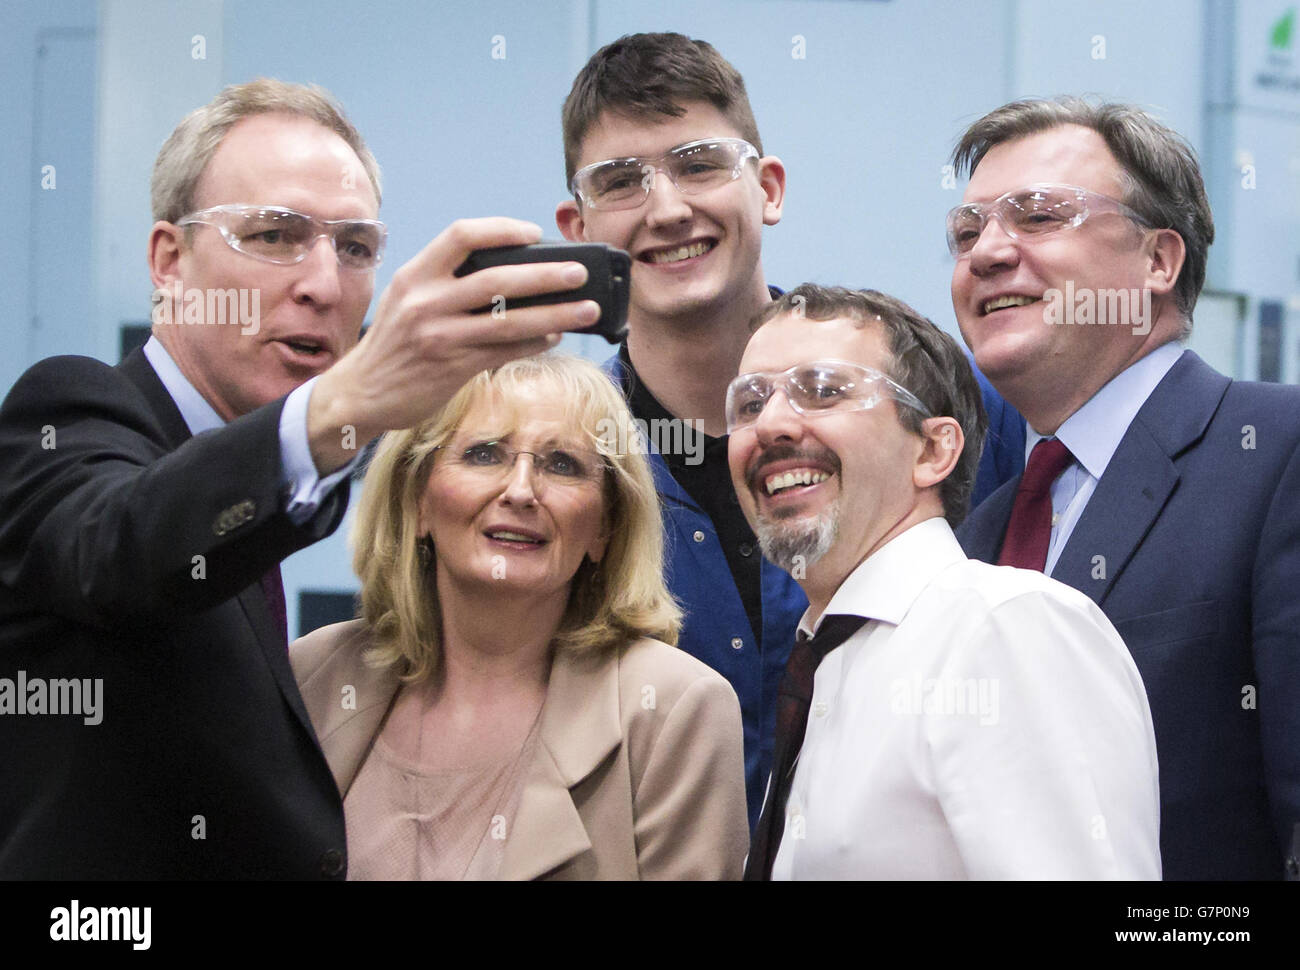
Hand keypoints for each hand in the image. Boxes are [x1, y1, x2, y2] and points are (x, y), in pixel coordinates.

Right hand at [307, 217, 598, 471]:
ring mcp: (440, 335)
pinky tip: (555, 337)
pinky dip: (534, 342)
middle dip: (546, 274)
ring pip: (510, 319)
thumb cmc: (394, 343)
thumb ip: (447, 283)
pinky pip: (504, 351)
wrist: (359, 392)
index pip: (462, 235)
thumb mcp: (408, 300)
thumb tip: (512, 273)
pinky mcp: (452, 367)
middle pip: (497, 278)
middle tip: (579, 273)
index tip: (534, 233)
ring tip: (587, 309)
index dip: (502, 229)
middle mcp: (425, 301)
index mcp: (415, 275)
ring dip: (555, 314)